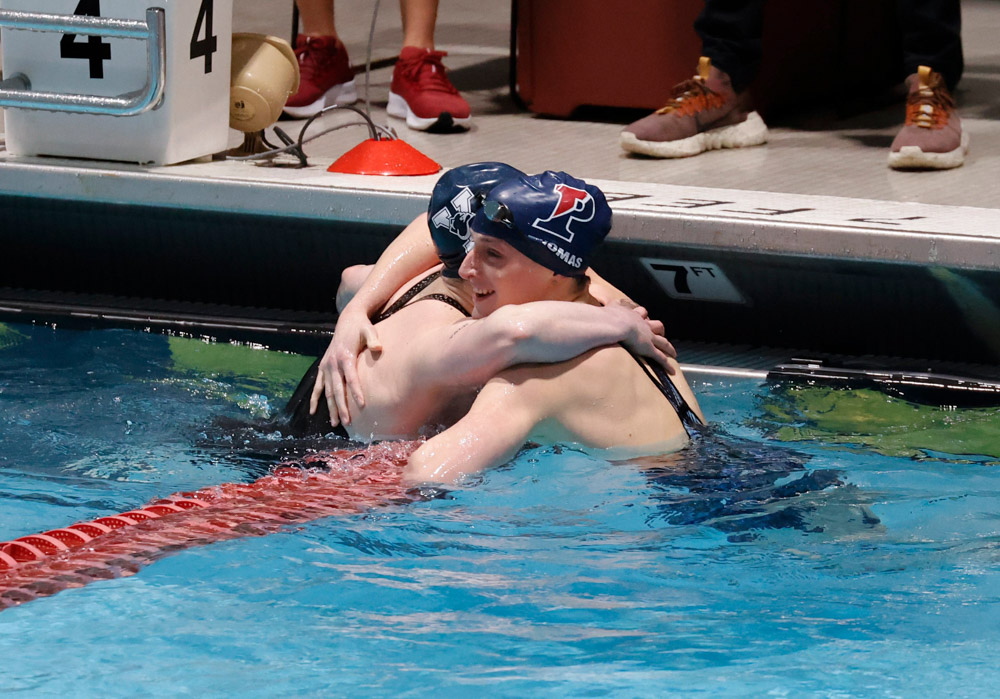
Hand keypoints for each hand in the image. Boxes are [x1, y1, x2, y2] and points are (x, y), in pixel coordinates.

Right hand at [309, 306, 381, 425]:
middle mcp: (333, 363)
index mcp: (345, 356)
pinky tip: (313, 412)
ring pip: (328, 391)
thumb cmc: (362, 327)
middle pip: (338, 389)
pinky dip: (315, 399)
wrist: (348, 320)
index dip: (356, 392)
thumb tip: (378, 348)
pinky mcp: (323, 367)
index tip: (362, 405)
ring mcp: (326, 366)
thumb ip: (373, 339)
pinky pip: (318, 386)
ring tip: (335, 423)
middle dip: (342, 407)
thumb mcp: (369, 330)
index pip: (351, 378)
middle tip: (348, 422)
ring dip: (331, 407)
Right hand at [611, 303, 676, 374]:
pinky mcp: (649, 349)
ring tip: (673, 353)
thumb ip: (607, 304)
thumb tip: (599, 296)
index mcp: (633, 316)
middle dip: (659, 330)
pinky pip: (661, 358)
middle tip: (660, 333)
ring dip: (669, 348)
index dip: (642, 315)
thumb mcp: (609, 306)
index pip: (640, 313)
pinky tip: (672, 371)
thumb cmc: (609, 316)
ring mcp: (648, 337)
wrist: (614, 323)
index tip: (641, 316)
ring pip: (663, 342)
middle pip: (657, 326)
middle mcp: (643, 326)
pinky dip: (667, 364)